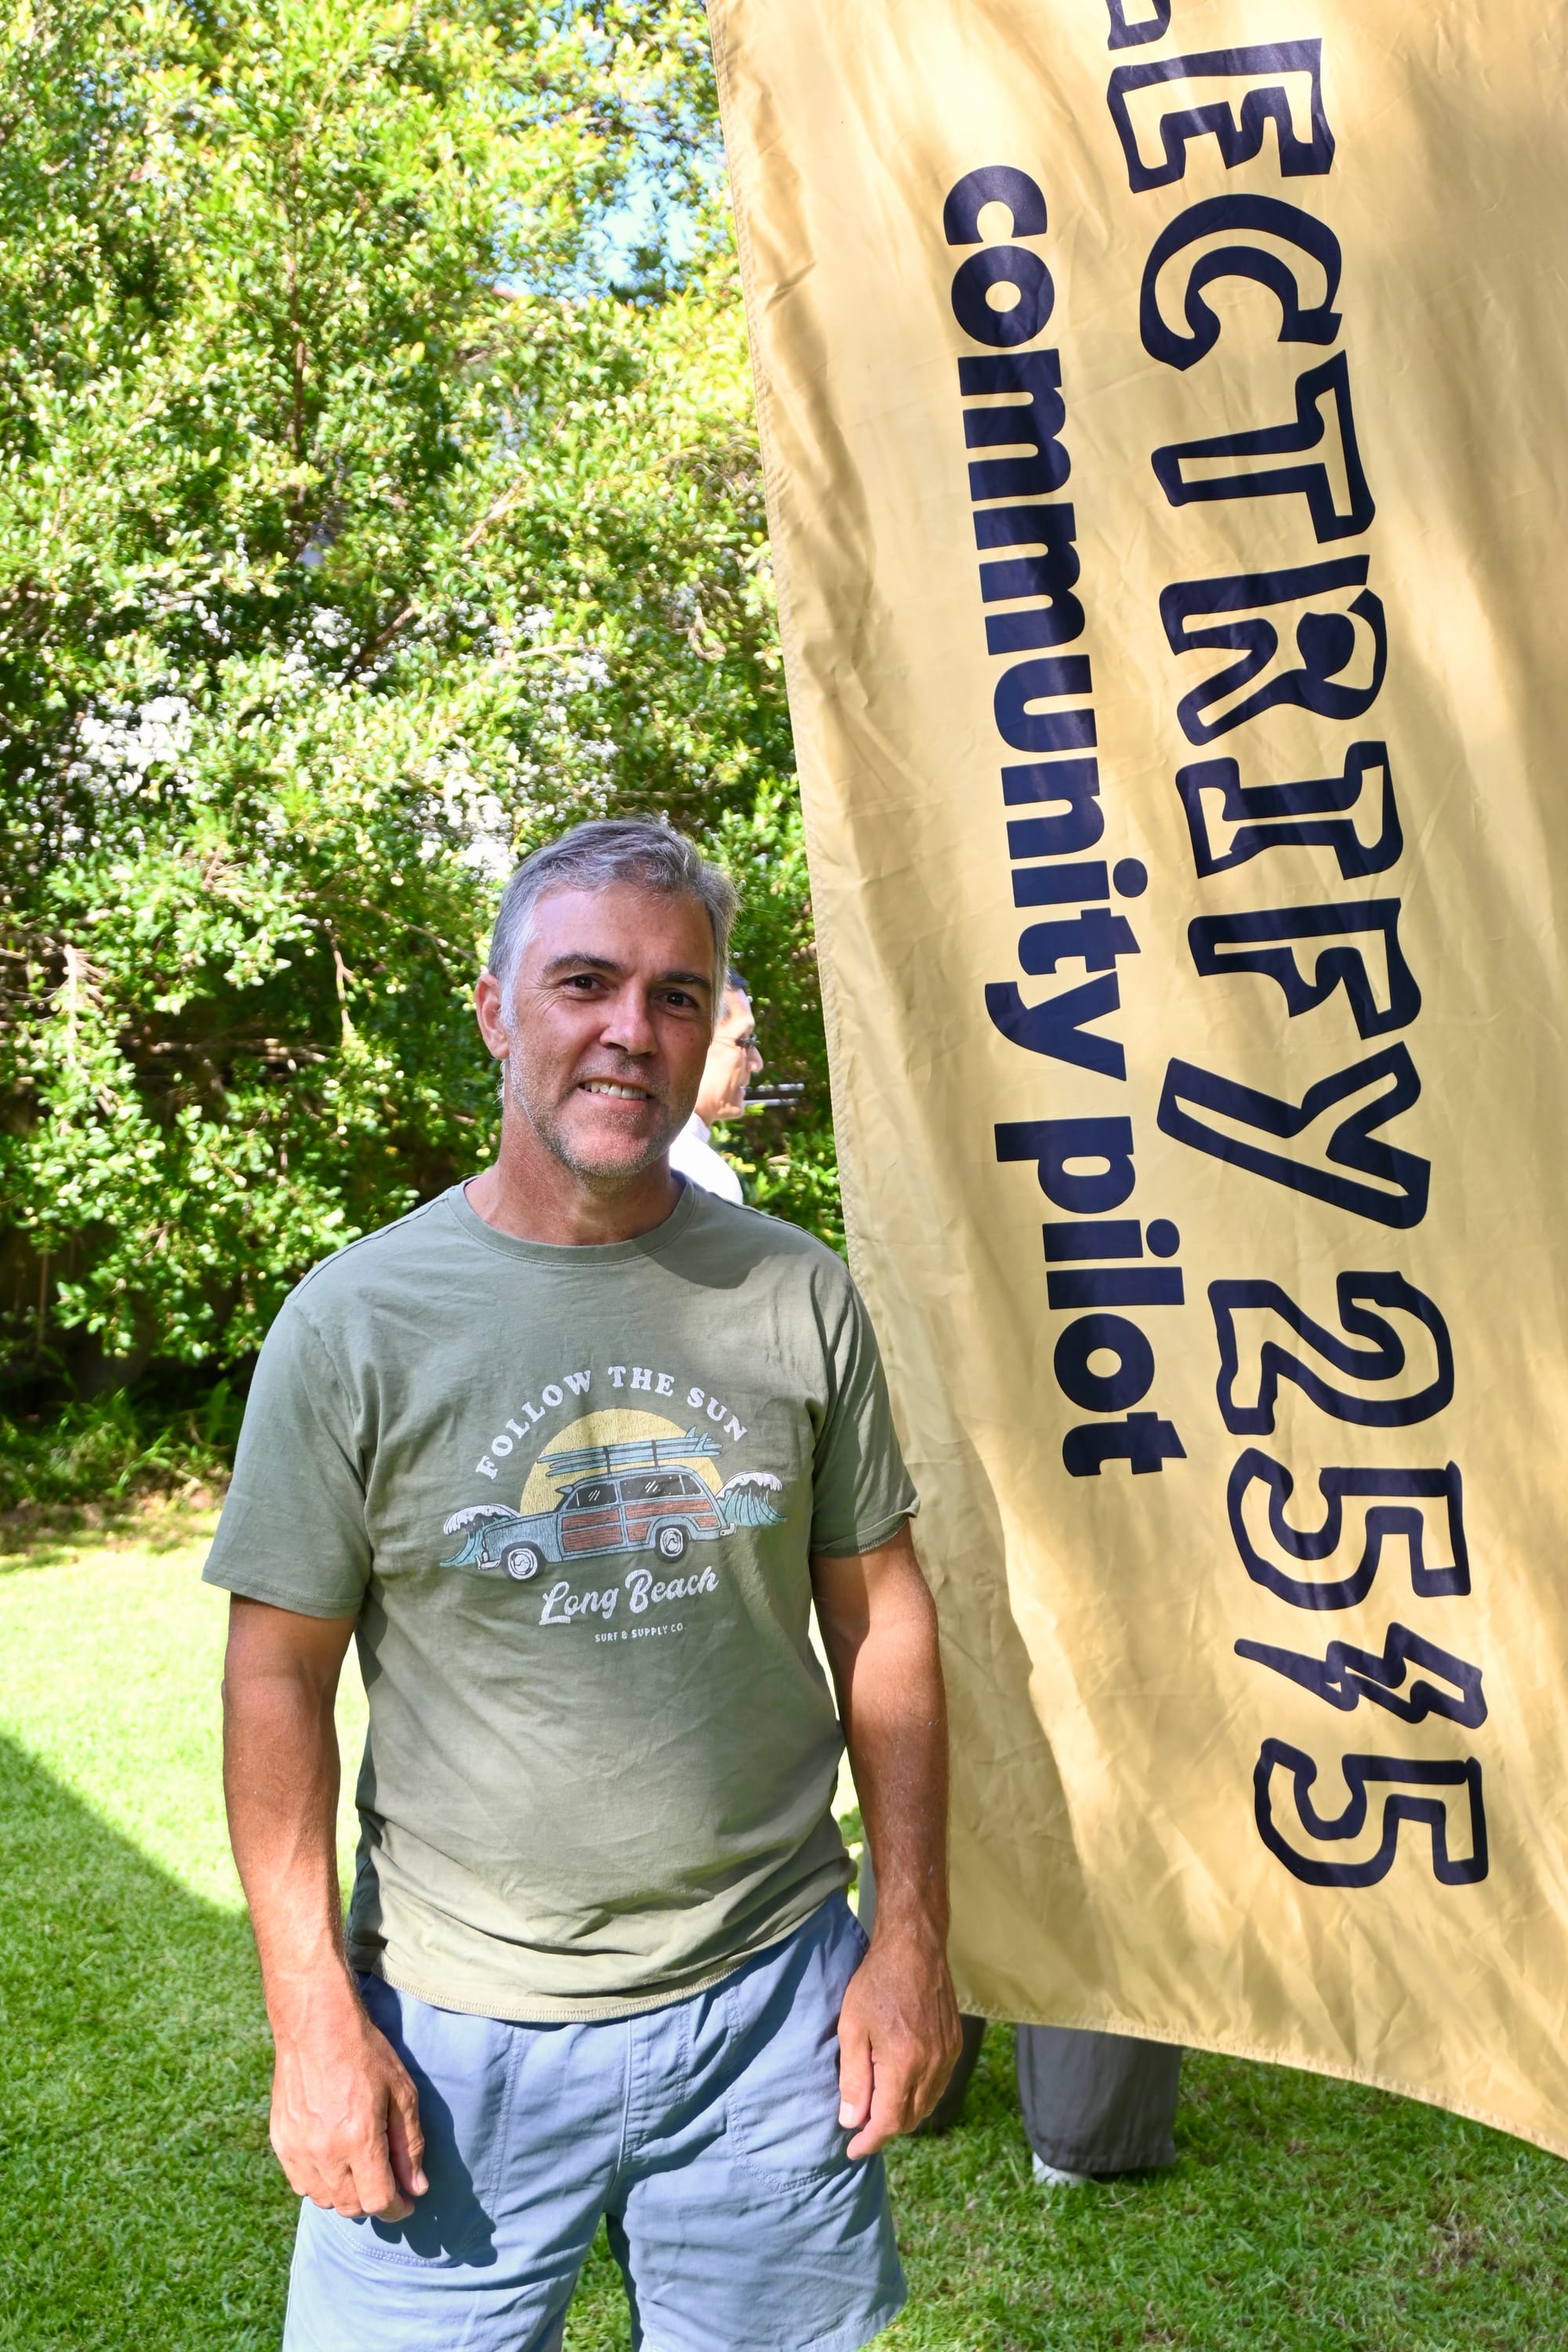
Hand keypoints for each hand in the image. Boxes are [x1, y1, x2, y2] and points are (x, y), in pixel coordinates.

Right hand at [269, 1978, 427, 2221]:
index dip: (397, 2208)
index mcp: (358, 2139)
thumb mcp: (402, 2093)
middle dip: (374, 2202)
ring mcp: (297, 2150)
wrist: (315, 2026)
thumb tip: (417, 2188)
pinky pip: (301, 2183)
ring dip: (346, 2195)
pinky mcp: (280, 2142)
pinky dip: (321, 2183)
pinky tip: (334, 2160)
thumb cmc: (365, 2054)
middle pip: (351, 2207)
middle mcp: (324, 2152)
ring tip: (360, 2170)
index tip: (406, 2202)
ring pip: (324, 2200)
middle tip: (387, 2182)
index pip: (378, 2201)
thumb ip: (409, 2145)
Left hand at [836, 1923, 962, 2158]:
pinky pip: (938, 2085)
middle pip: (910, 2118)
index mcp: (904, 2063)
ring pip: (927, 2105)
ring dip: (903, 2114)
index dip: (869, 2141)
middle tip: (861, 2126)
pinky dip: (919, 2095)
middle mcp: (932, 2065)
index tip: (852, 2150)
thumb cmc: (875, 1982)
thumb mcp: (851, 2027)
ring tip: (878, 2107)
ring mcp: (948, 2056)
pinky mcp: (955, 2045)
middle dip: (885, 2129)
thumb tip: (851, 2121)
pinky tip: (901, 2085)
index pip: (888, 2122)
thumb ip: (853, 2078)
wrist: (914, 1947)